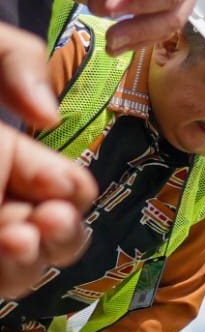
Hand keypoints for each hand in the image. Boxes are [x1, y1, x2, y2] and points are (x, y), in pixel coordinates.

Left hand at [0, 27, 95, 298]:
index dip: (69, 190)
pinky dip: (11, 274)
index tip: (59, 188)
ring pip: (27, 271)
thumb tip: (49, 114)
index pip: (64, 186)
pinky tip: (10, 244)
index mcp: (8, 154)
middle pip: (58, 237)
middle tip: (49, 219)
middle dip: (65, 233)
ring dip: (38, 259)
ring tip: (23, 237)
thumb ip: (18, 57)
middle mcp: (1, 196)